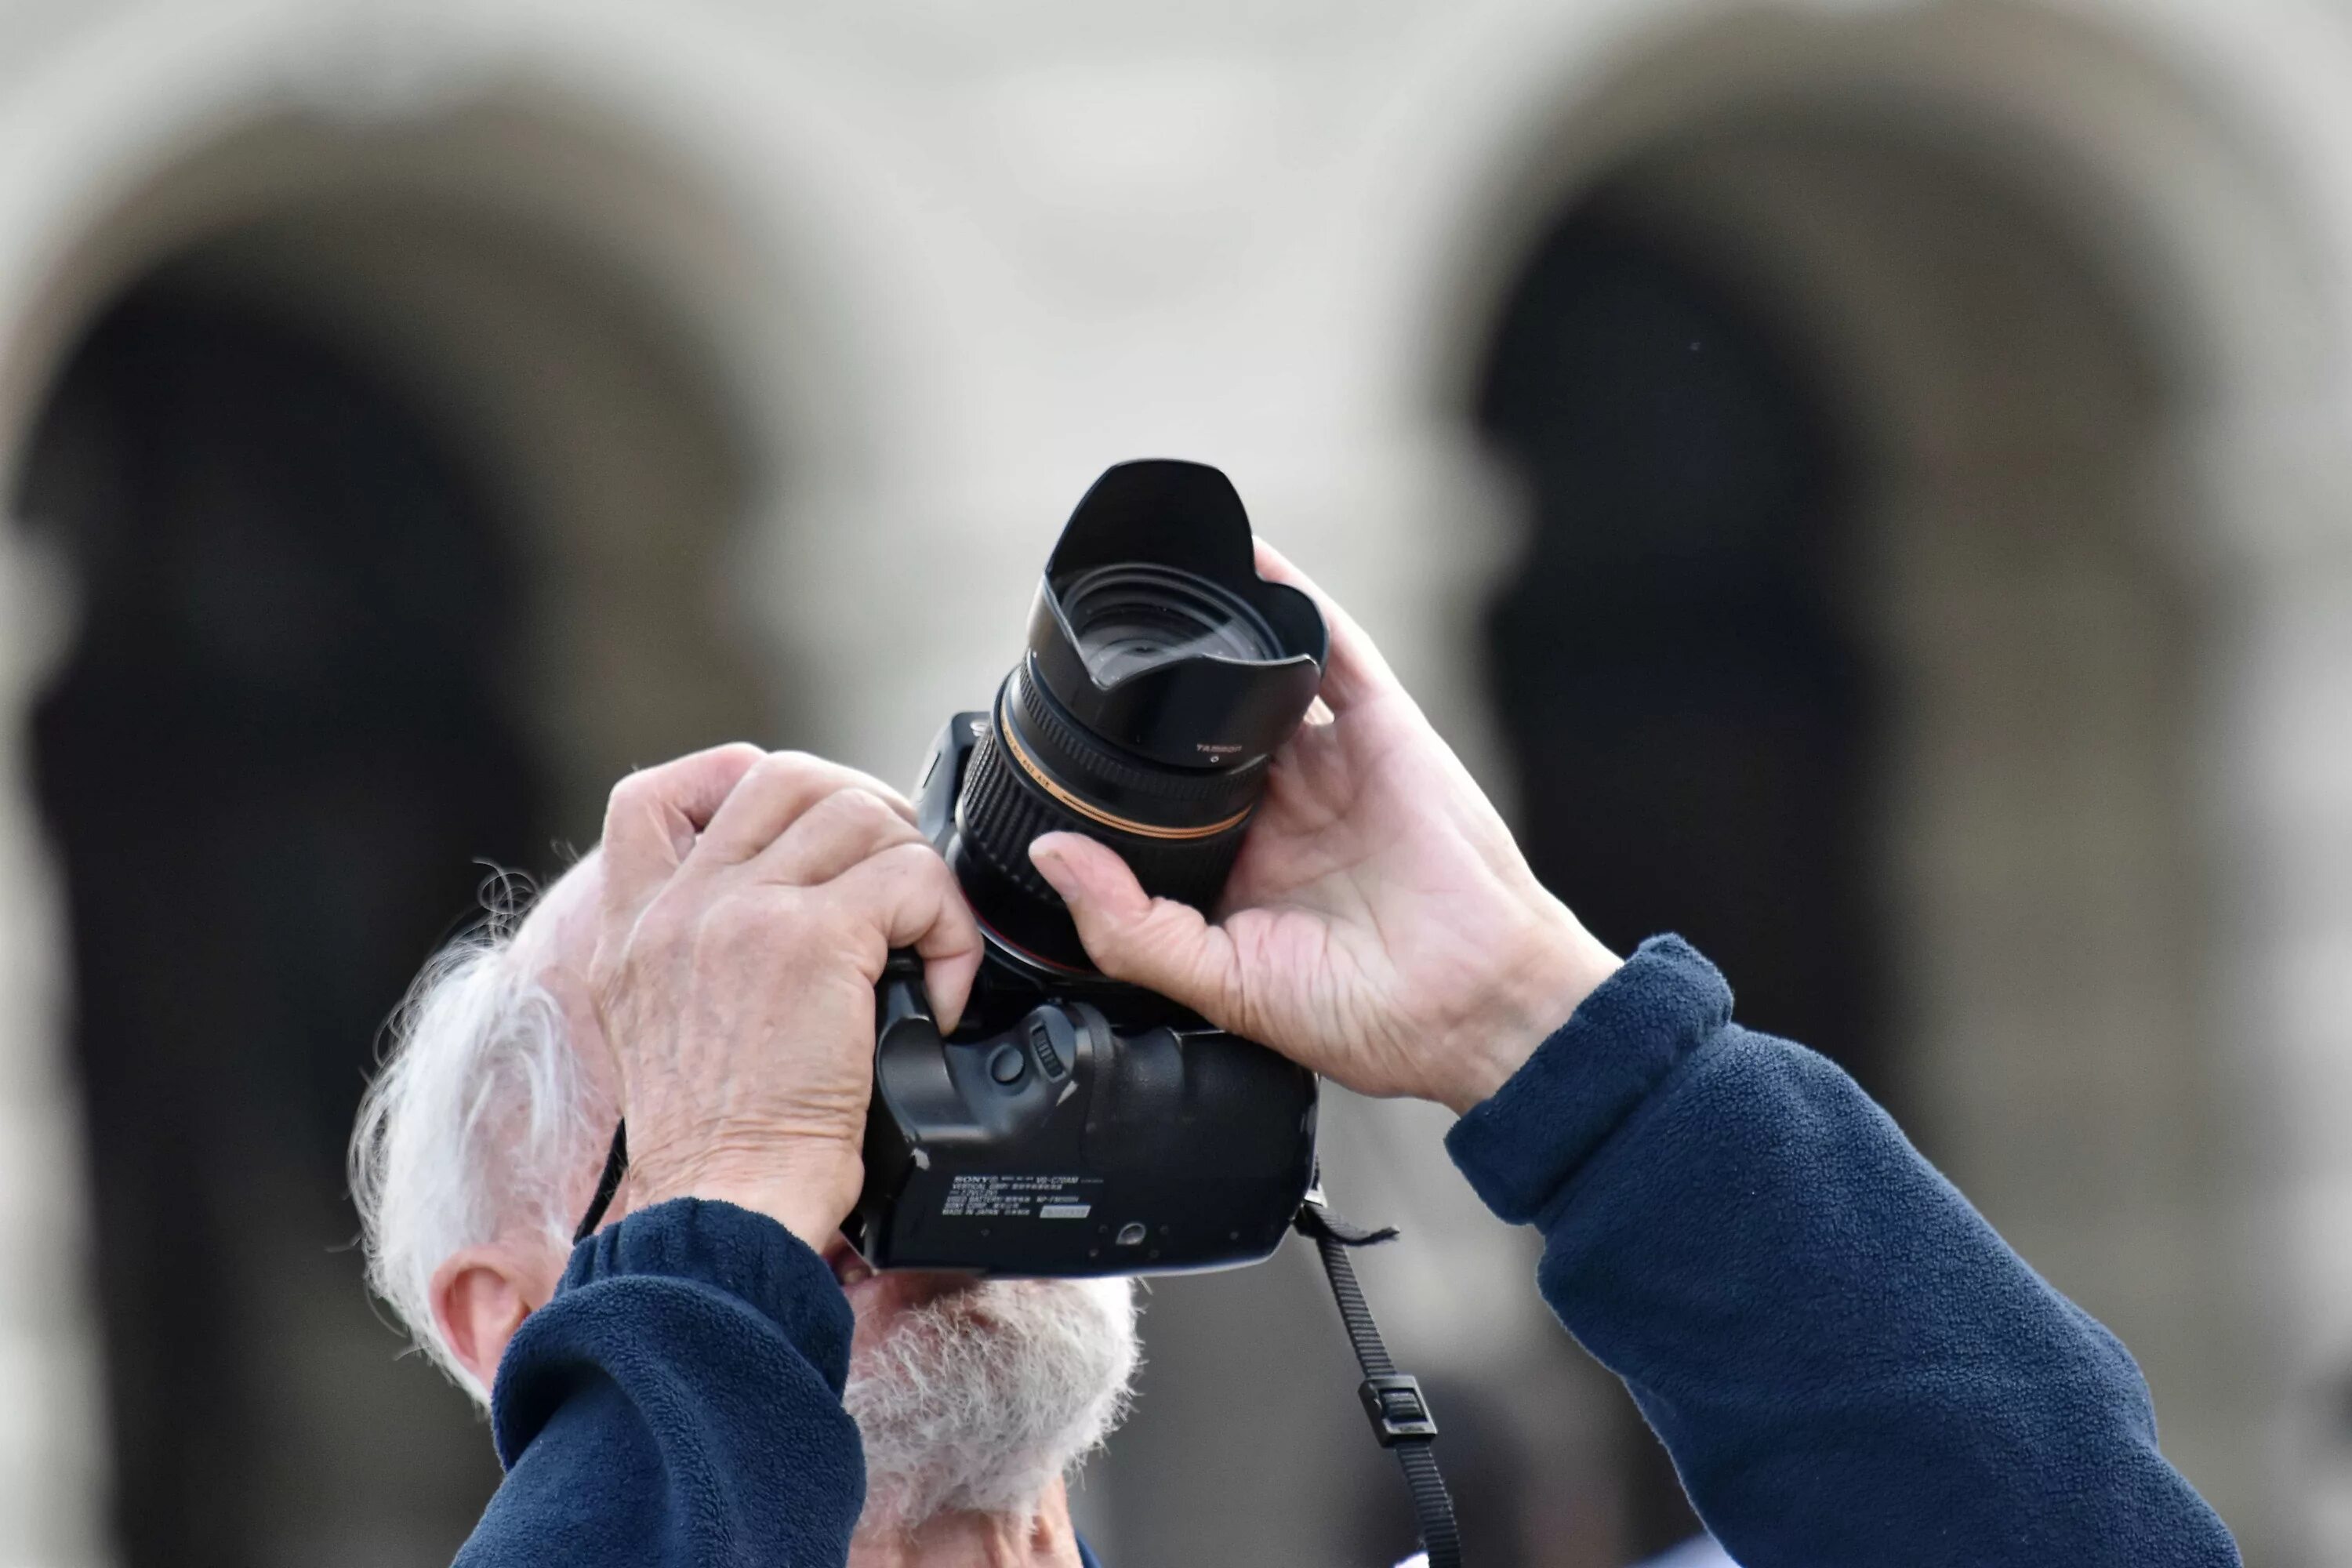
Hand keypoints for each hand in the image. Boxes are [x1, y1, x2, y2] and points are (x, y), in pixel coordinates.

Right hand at [590, 746, 982, 1245]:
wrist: (726, 1207)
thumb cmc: (722, 1149)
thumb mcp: (661, 1034)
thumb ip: (698, 958)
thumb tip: (788, 909)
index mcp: (637, 927)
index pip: (654, 795)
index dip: (737, 780)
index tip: (800, 831)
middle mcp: (681, 905)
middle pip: (785, 777)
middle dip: (863, 814)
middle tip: (898, 887)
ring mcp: (744, 912)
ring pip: (861, 814)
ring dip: (915, 872)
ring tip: (922, 948)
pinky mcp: (814, 939)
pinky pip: (915, 877)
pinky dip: (950, 931)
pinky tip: (938, 997)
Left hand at [1029, 543, 1620, 1114]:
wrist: (1475, 1007)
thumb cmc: (1368, 1016)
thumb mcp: (1222, 985)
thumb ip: (1130, 927)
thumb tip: (1051, 856)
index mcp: (1237, 867)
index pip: (1159, 798)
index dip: (1113, 766)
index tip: (1053, 733)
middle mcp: (1281, 808)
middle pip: (1202, 728)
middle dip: (1157, 691)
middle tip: (1097, 645)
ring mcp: (1330, 764)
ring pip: (1260, 678)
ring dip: (1217, 631)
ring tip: (1156, 585)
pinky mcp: (1382, 729)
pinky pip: (1334, 647)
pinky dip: (1295, 600)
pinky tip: (1250, 560)